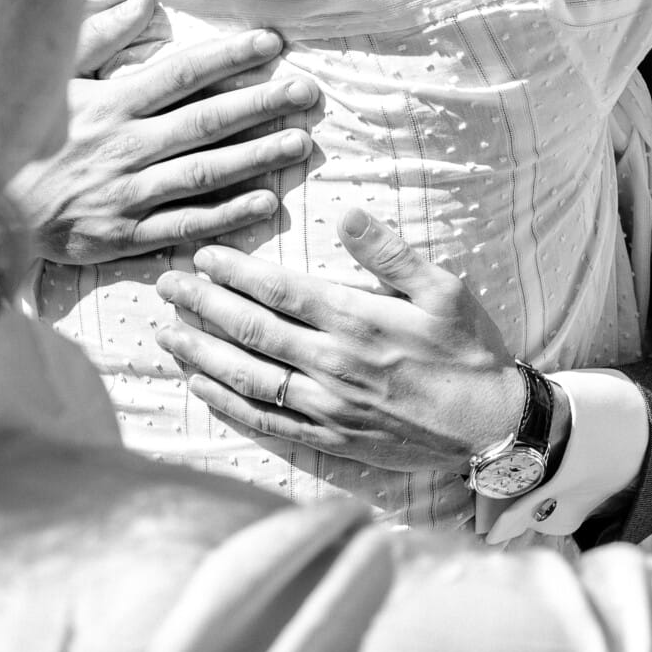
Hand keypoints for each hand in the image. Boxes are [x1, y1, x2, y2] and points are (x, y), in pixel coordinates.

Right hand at [9, 0, 317, 265]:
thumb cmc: (21, 135)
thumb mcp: (49, 78)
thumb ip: (97, 37)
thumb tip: (143, 0)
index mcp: (108, 105)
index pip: (180, 75)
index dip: (228, 57)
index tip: (271, 43)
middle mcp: (122, 148)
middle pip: (204, 123)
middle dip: (260, 104)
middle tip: (307, 92)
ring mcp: (124, 195)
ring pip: (203, 173)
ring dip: (255, 157)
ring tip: (300, 142)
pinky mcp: (123, 236)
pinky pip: (183, 224)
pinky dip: (226, 215)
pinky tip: (265, 201)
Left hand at [153, 206, 523, 471]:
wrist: (487, 426)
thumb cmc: (468, 351)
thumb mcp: (445, 290)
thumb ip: (391, 253)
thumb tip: (347, 214)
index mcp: (359, 322)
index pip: (281, 290)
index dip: (234, 272)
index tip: (201, 256)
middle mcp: (333, 364)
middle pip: (251, 330)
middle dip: (201, 305)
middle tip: (164, 285)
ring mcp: (326, 406)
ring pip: (246, 376)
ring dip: (200, 353)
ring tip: (165, 333)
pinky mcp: (327, 438)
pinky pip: (263, 420)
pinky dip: (224, 402)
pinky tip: (199, 386)